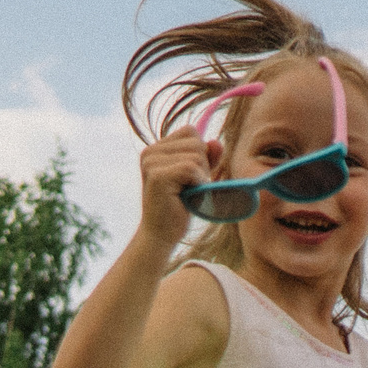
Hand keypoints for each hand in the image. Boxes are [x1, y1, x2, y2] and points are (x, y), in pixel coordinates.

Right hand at [136, 125, 216, 247]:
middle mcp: (150, 152)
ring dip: (201, 177)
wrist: (161, 234)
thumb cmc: (179, 207)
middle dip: (203, 166)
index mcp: (156, 149)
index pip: (190, 132)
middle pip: (195, 142)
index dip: (201, 153)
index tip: (192, 176)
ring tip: (187, 193)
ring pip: (196, 155)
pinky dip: (198, 183)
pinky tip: (187, 196)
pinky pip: (191, 167)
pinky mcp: (157, 175)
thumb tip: (217, 142)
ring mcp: (151, 162)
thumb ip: (207, 157)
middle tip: (190, 188)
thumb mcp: (197, 177)